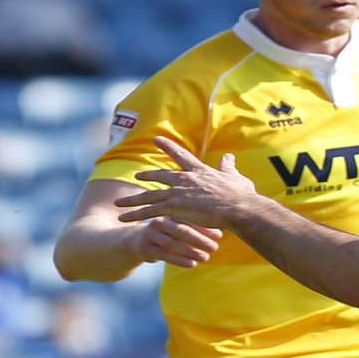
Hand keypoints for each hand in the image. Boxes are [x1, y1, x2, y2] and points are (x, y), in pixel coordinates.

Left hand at [117, 136, 274, 232]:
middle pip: (161, 176)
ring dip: (132, 200)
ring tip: (118, 203)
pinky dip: (135, 215)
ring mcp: (178, 193)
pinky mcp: (174, 207)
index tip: (157, 139)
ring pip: (149, 195)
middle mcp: (185, 179)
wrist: (237, 207)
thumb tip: (229, 157)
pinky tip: (123, 218)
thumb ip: (228, 167)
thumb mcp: (235, 177)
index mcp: (199, 171)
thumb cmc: (240, 195)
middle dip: (148, 175)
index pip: (180, 155)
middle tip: (137, 175)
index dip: (168, 146)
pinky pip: (149, 212)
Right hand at [126, 215, 220, 268]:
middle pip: (181, 229)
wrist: (134, 241)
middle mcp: (159, 221)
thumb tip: (223, 231)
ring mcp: (151, 234)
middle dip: (200, 239)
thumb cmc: (164, 233)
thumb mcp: (177, 226)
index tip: (221, 235)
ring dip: (191, 251)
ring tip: (206, 258)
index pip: (189, 218)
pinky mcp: (145, 248)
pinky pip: (164, 255)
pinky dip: (179, 260)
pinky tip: (192, 264)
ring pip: (172, 243)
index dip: (205, 227)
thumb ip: (196, 227)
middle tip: (215, 247)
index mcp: (168, 212)